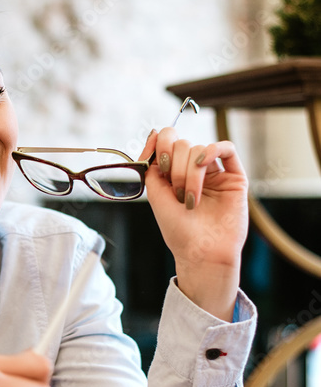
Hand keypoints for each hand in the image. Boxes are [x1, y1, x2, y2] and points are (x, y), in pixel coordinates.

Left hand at [139, 129, 248, 320]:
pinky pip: (226, 149)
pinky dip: (213, 149)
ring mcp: (215, 174)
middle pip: (183, 146)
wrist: (202, 253)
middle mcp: (194, 172)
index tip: (158, 159)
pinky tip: (203, 162)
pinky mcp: (234, 178)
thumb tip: (155, 134)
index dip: (161, 144)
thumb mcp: (155, 195)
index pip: (168, 144)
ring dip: (190, 173)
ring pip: (200, 150)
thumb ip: (152, 165)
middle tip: (177, 193)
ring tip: (190, 198)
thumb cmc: (178, 230)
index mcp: (174, 175)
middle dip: (175, 167)